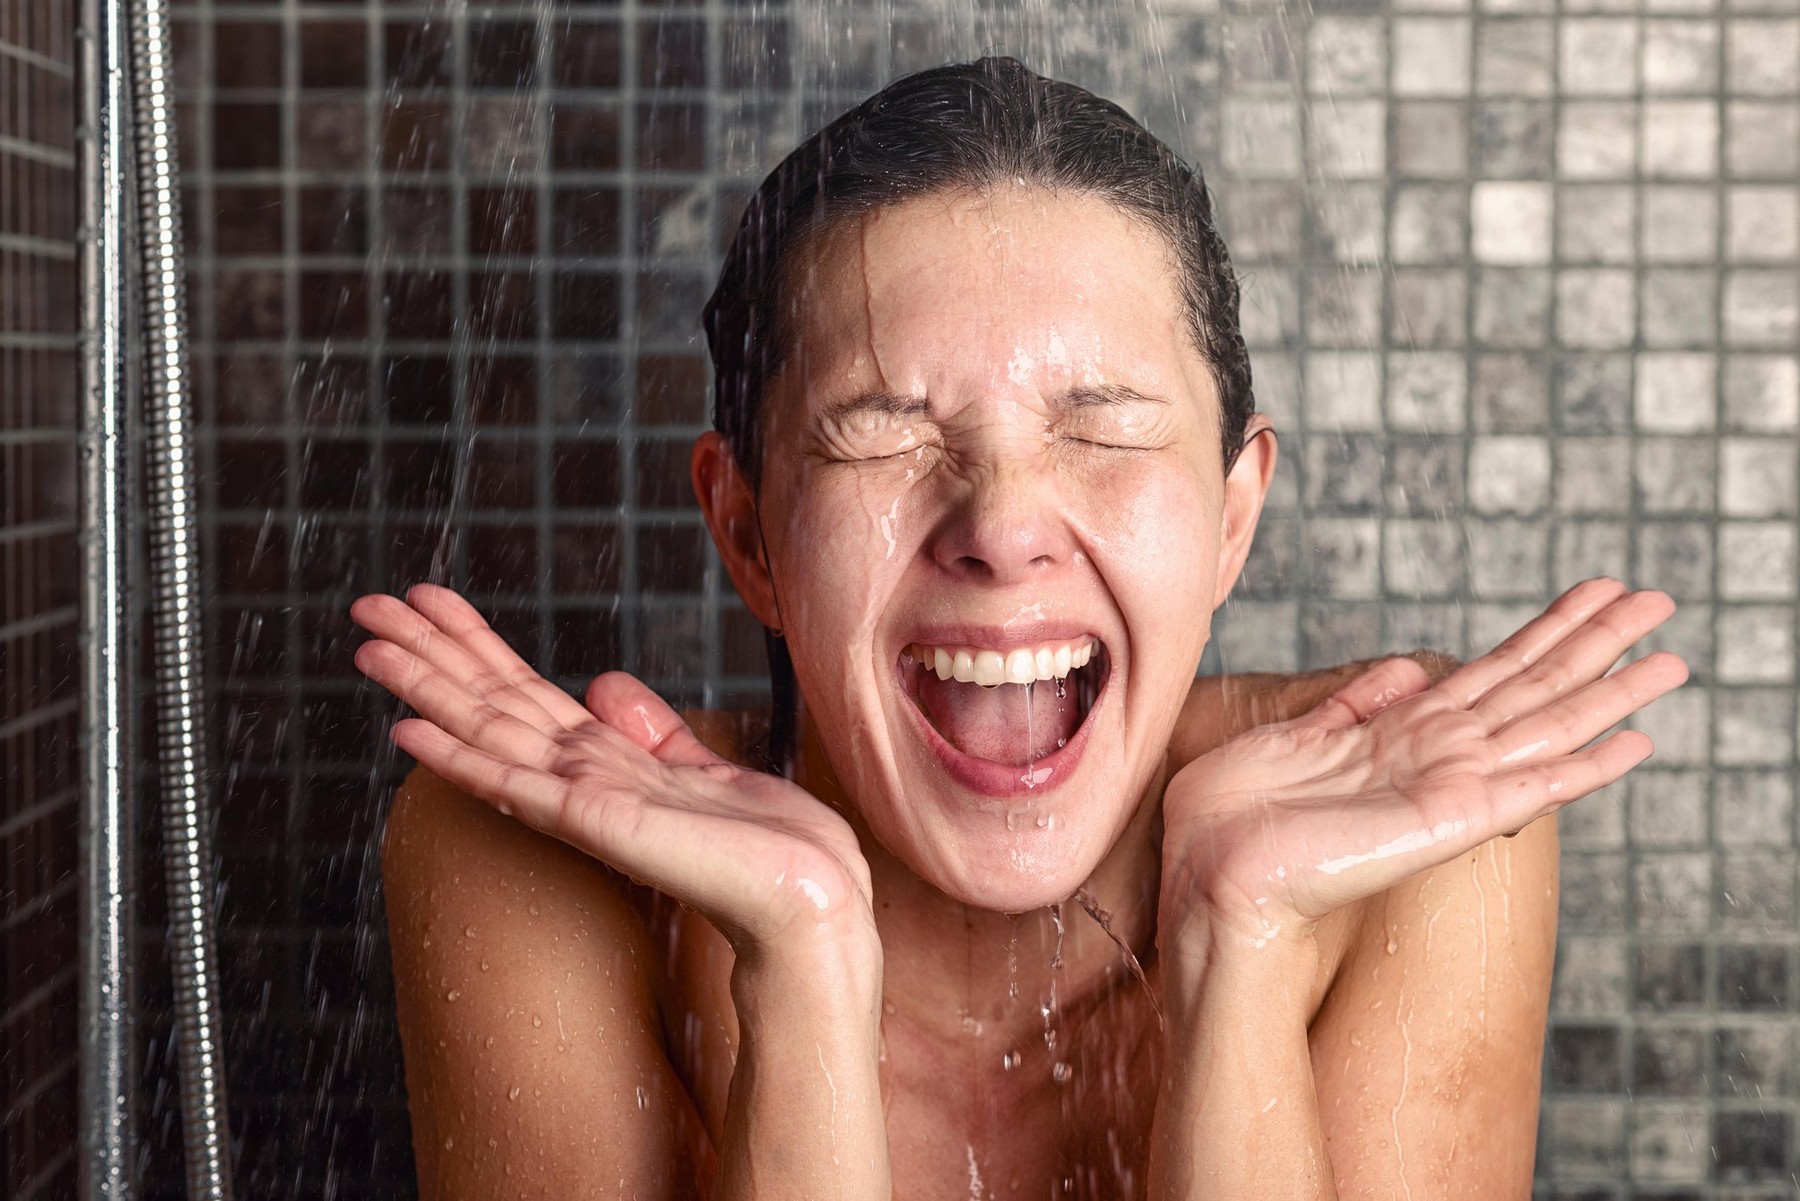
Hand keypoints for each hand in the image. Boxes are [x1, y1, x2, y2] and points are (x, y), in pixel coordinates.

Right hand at [350, 584, 875, 960]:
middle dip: (427, 653)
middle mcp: (579, 779)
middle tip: (365, 607)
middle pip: (488, 701)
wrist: (804, 896)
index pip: (522, 691)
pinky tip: (410, 732)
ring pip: (485, 731)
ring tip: (368, 648)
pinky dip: (459, 757)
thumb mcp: (703, 767)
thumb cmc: (766, 846)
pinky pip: (513, 783)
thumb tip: (605, 687)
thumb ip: (650, 733)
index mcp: (604, 762)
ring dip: (425, 689)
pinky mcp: (592, 822)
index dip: (473, 643)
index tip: (428, 601)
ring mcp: (579, 801)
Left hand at [1159, 578, 1687, 957]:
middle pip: (1535, 686)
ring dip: (1613, 691)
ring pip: (1548, 724)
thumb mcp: (1294, 738)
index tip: (1596, 592)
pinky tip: (1636, 742)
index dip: (1547, 629)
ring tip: (1675, 658)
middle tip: (1661, 602)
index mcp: (1402, 734)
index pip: (1493, 670)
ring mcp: (1448, 788)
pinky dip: (1585, 766)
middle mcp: (1437, 758)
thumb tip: (1403, 671)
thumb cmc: (1233, 819)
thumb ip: (1354, 706)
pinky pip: (1531, 787)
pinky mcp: (1448, 820)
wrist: (1210, 876)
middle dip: (1599, 643)